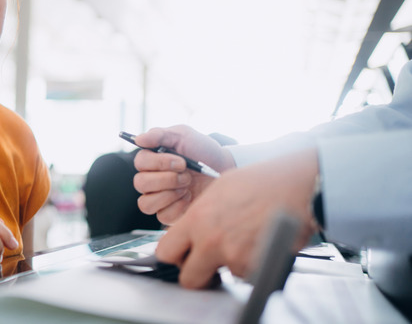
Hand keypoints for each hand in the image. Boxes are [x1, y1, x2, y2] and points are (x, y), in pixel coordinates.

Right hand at [133, 125, 234, 223]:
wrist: (224, 170)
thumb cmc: (203, 151)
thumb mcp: (184, 135)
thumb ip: (160, 134)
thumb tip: (138, 139)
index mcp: (152, 160)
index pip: (140, 162)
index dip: (159, 163)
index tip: (181, 162)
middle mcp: (151, 179)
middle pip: (140, 183)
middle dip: (167, 179)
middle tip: (187, 175)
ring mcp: (158, 198)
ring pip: (146, 203)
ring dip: (169, 194)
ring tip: (187, 186)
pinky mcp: (169, 214)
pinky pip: (163, 216)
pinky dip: (178, 206)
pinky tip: (189, 197)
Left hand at [155, 149, 318, 288]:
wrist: (297, 185)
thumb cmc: (262, 182)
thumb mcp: (217, 191)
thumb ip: (199, 216)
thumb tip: (190, 231)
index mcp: (196, 219)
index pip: (165, 252)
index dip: (174, 257)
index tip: (183, 256)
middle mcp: (211, 241)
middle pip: (188, 279)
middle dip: (198, 275)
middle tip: (209, 265)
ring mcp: (234, 257)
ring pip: (224, 276)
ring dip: (231, 266)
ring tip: (246, 242)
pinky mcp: (257, 267)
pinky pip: (248, 276)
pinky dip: (253, 266)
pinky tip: (260, 244)